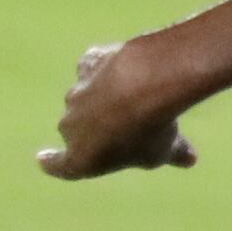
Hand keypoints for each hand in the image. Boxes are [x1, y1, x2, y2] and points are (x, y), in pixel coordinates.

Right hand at [40, 38, 201, 176]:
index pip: (60, 166)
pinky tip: (126, 67)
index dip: (52, 163)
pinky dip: (105, 68)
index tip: (42, 158)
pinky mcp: (86, 64)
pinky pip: (92, 68)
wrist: (146, 83)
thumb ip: (174, 154)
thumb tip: (189, 159)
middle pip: (79, 129)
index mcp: (81, 158)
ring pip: (87, 96)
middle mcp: (69, 127)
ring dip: (105, 97)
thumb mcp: (166, 149)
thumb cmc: (152, 128)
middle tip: (134, 125)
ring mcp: (75, 94)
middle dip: (98, 127)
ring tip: (141, 95)